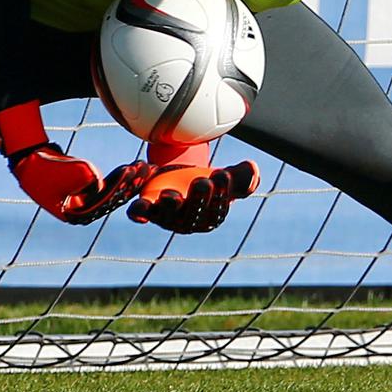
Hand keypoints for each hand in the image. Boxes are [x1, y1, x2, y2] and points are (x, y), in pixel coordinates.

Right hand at [0, 100, 151, 223]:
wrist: (28, 159)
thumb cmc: (45, 166)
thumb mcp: (65, 172)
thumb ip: (84, 178)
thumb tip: (98, 181)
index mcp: (75, 214)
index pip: (103, 202)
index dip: (119, 186)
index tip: (132, 171)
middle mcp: (83, 212)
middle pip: (112, 198)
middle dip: (129, 183)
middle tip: (145, 168)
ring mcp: (85, 202)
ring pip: (113, 192)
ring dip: (129, 180)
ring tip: (145, 167)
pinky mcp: (88, 191)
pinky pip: (109, 184)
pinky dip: (120, 176)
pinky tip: (135, 167)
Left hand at [127, 161, 258, 233]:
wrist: (174, 178)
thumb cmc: (203, 180)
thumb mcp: (223, 177)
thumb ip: (240, 176)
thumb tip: (253, 169)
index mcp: (207, 218)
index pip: (216, 211)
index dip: (221, 195)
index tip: (224, 175)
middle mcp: (186, 222)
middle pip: (192, 216)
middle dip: (198, 200)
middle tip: (203, 181)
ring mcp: (165, 217)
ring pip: (166, 216)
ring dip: (169, 207)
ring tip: (172, 194)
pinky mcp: (146, 209)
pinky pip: (140, 214)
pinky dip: (139, 212)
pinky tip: (138, 206)